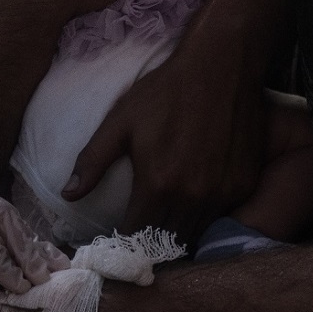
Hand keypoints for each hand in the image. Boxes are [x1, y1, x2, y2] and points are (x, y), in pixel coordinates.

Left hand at [62, 29, 265, 248]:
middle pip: (169, 243)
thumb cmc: (165, 91)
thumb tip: (68, 195)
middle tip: (139, 239)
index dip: (124, 244)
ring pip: (196, 233)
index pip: (137, 237)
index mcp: (158, 183)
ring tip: (164, 226)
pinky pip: (221, 216)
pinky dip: (205, 216)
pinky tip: (193, 204)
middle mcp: (193, 196)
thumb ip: (92, 161)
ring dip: (178, 234)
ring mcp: (223, 193)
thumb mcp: (120, 121)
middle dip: (151, 245)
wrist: (221, 65)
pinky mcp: (244, 185)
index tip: (116, 244)